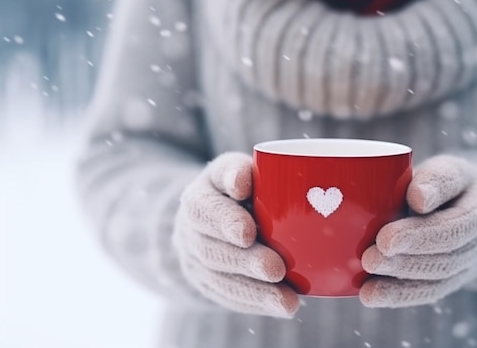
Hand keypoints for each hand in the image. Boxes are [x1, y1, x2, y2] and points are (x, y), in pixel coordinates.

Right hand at [173, 152, 298, 317]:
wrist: (214, 215)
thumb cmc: (238, 186)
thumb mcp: (235, 170)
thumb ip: (238, 170)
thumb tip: (243, 181)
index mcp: (197, 199)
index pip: (203, 209)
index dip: (224, 221)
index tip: (248, 232)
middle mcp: (190, 233)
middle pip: (213, 251)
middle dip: (246, 263)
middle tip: (275, 269)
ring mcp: (196, 262)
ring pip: (222, 281)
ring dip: (255, 292)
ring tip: (286, 301)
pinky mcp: (208, 284)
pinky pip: (229, 298)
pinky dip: (257, 304)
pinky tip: (282, 307)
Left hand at [360, 155, 476, 306]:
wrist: (469, 206)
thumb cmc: (449, 183)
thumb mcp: (449, 168)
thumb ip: (438, 178)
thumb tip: (419, 198)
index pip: (453, 227)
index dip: (420, 236)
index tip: (385, 239)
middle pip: (444, 258)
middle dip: (405, 262)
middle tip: (370, 259)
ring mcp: (467, 266)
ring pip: (436, 281)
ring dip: (399, 285)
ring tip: (368, 287)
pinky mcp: (449, 280)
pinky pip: (427, 292)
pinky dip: (398, 296)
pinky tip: (370, 296)